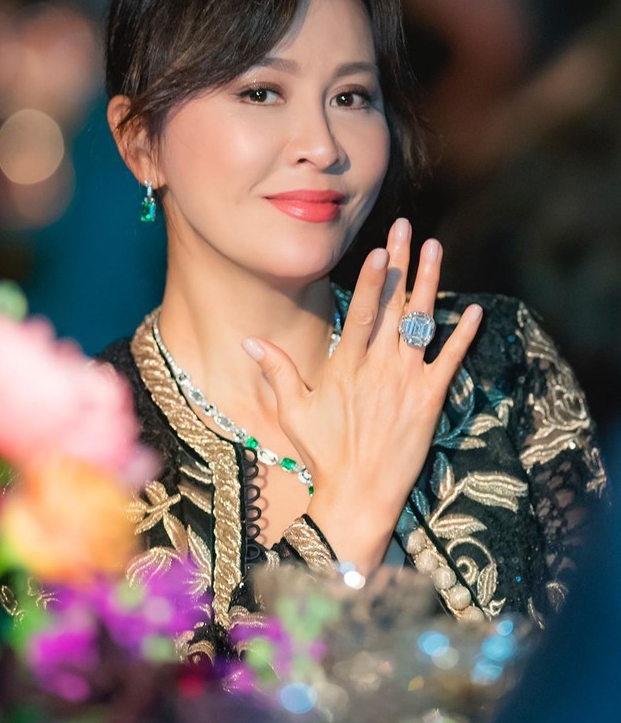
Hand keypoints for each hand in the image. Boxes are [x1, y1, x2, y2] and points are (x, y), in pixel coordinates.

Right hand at [242, 219, 481, 571]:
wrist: (358, 495)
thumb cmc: (322, 454)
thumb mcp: (292, 411)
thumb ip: (275, 370)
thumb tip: (249, 340)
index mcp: (346, 365)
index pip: (363, 311)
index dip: (374, 277)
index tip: (381, 247)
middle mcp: (379, 366)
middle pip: (394, 305)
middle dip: (401, 263)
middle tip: (406, 227)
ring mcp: (407, 380)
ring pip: (422, 322)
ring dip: (431, 283)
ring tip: (435, 248)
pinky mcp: (430, 399)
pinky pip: (449, 360)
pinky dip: (462, 335)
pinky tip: (472, 310)